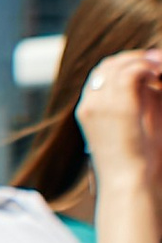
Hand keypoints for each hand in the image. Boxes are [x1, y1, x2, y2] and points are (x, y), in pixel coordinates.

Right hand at [80, 51, 161, 191]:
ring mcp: (99, 104)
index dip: (122, 66)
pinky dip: (146, 69)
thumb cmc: (134, 166)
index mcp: (87, 112)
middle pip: (106, 66)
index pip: (100, 76)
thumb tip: (152, 84)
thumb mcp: (131, 130)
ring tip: (159, 67)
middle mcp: (88, 105)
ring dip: (141, 61)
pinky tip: (158, 77)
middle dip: (131, 58)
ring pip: (118, 65)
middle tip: (155, 60)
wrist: (128, 184)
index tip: (144, 67)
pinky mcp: (116, 107)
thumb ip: (136, 105)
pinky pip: (131, 73)